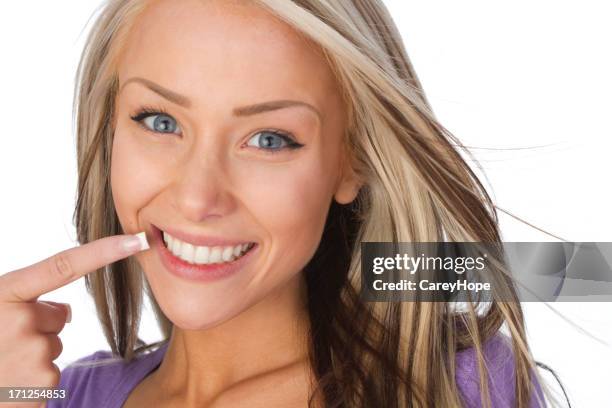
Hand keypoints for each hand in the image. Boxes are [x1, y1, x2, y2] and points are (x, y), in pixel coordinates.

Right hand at [0, 233, 148, 407]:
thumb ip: (26, 300)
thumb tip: (66, 312)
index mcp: (7, 294)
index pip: (65, 265)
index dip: (105, 251)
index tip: (137, 240)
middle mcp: (21, 320)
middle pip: (60, 315)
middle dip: (39, 327)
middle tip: (4, 343)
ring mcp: (33, 352)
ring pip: (54, 345)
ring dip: (34, 354)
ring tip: (2, 364)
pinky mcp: (42, 382)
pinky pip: (52, 371)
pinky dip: (33, 379)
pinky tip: (10, 382)